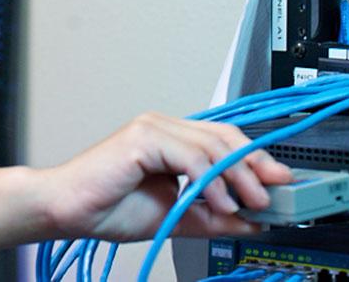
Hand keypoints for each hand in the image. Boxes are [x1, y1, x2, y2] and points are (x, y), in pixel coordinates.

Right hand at [38, 113, 292, 241]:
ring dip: (238, 178)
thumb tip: (253, 221)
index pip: (225, 141)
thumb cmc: (107, 208)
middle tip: (275, 195)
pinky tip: (219, 202)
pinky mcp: (143, 137)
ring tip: (251, 204)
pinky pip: (191, 155)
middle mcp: (164, 127)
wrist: (66, 211)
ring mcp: (153, 128)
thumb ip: (213, 217)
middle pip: (225, 137)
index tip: (282, 185)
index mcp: (171, 141)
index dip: (256, 160)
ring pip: (213, 144)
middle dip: (256, 167)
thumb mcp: (176, 217)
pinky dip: (211, 180)